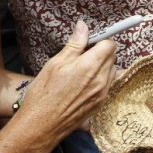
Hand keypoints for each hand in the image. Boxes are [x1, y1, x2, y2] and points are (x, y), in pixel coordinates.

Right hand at [15, 20, 115, 139]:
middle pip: (112, 57)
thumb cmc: (44, 93)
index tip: (90, 41)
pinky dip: (100, 79)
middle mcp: (101, 80)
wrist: (41, 125)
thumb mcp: (56, 63)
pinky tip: (83, 83)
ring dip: (102, 66)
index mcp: (90, 66)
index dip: (100, 40)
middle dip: (101, 52)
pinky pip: (107, 85)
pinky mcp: (100, 104)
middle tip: (82, 55)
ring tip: (81, 70)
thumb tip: (83, 26)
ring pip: (111, 71)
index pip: (109, 44)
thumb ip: (75, 44)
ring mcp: (102, 94)